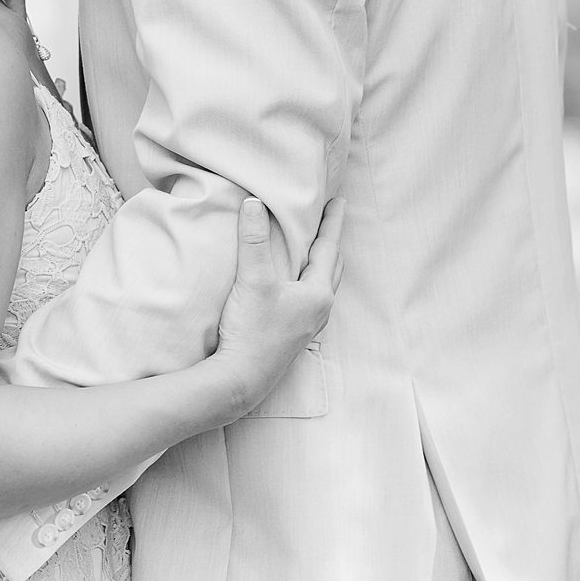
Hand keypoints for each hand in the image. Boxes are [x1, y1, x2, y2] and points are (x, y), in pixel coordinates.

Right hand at [213, 195, 344, 419]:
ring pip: (322, 285)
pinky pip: (309, 299)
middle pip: (332, 268)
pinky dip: (308, 282)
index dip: (333, 222)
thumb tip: (253, 204)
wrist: (240, 379)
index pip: (329, 248)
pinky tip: (294, 284)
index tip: (339, 201)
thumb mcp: (252, 280)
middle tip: (331, 221)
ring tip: (314, 248)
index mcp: (318, 294)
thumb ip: (254, 240)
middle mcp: (320, 309)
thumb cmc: (251, 332)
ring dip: (321, 264)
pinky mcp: (293, 335)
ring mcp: (308, 324)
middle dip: (332, 243)